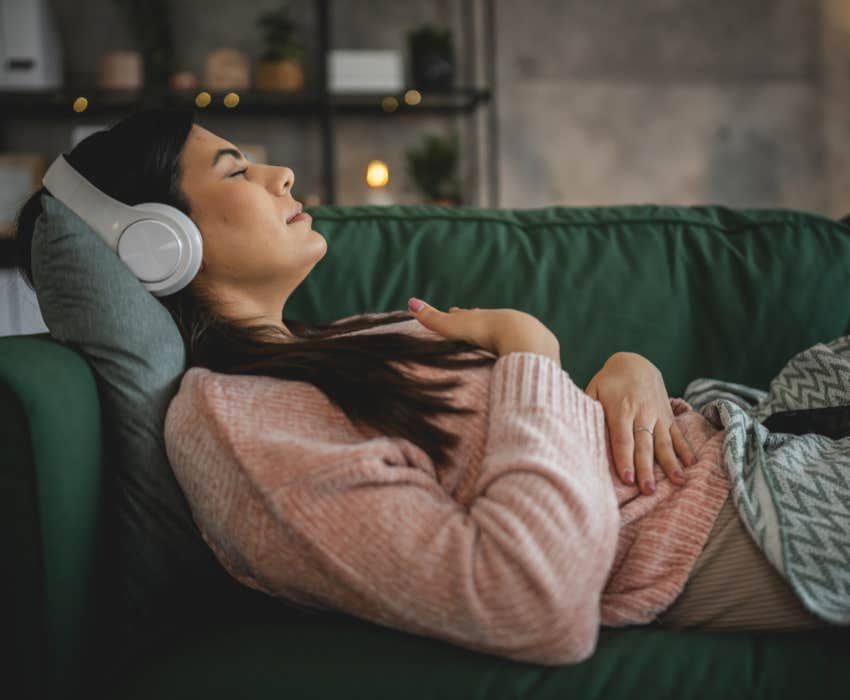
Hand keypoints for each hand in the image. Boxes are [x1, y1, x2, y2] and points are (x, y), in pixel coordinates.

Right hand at [408, 298, 560, 366]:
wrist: (523, 338)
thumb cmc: (486, 331)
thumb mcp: (455, 327)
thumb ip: (433, 319)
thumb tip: (411, 302)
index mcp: (484, 319)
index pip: (469, 316)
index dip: (459, 316)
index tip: (454, 311)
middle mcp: (504, 324)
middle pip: (488, 324)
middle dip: (479, 326)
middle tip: (472, 327)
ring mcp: (523, 336)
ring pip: (509, 338)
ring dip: (501, 341)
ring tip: (496, 345)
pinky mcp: (539, 351)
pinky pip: (528, 353)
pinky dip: (521, 355)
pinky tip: (523, 361)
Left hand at [584, 352, 696, 494]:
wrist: (635, 362)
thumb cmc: (609, 381)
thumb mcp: (594, 389)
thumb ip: (588, 408)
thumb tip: (577, 429)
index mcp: (621, 409)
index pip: (622, 439)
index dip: (625, 459)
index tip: (627, 478)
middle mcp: (642, 413)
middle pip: (644, 445)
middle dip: (646, 468)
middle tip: (648, 490)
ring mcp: (657, 415)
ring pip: (664, 442)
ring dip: (671, 463)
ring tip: (677, 481)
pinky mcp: (668, 415)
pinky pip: (678, 434)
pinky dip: (685, 448)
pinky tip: (692, 464)